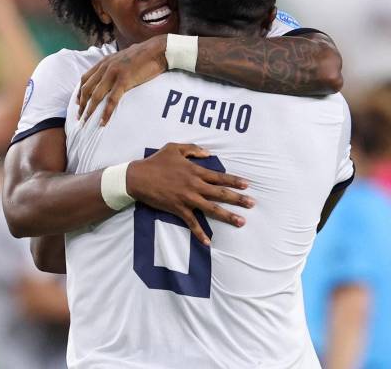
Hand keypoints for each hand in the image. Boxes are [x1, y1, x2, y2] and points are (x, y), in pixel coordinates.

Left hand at [78, 34, 167, 123]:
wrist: (157, 50)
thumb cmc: (143, 55)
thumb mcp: (123, 57)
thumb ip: (114, 65)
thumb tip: (112, 74)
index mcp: (104, 62)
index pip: (85, 78)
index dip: (79, 92)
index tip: (77, 103)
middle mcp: (105, 67)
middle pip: (87, 88)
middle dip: (81, 104)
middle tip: (79, 117)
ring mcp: (114, 74)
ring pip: (96, 95)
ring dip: (89, 110)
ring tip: (86, 122)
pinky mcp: (124, 80)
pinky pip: (111, 100)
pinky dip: (106, 112)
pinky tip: (103, 121)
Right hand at [125, 143, 254, 244]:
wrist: (138, 177)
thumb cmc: (155, 161)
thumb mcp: (174, 148)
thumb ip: (193, 150)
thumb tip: (208, 153)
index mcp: (195, 170)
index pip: (219, 177)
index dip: (234, 180)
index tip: (247, 184)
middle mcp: (194, 185)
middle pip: (220, 193)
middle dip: (238, 199)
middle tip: (252, 204)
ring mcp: (187, 198)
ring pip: (211, 208)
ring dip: (227, 216)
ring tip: (241, 221)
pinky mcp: (178, 209)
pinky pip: (191, 223)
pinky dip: (199, 233)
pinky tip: (208, 242)